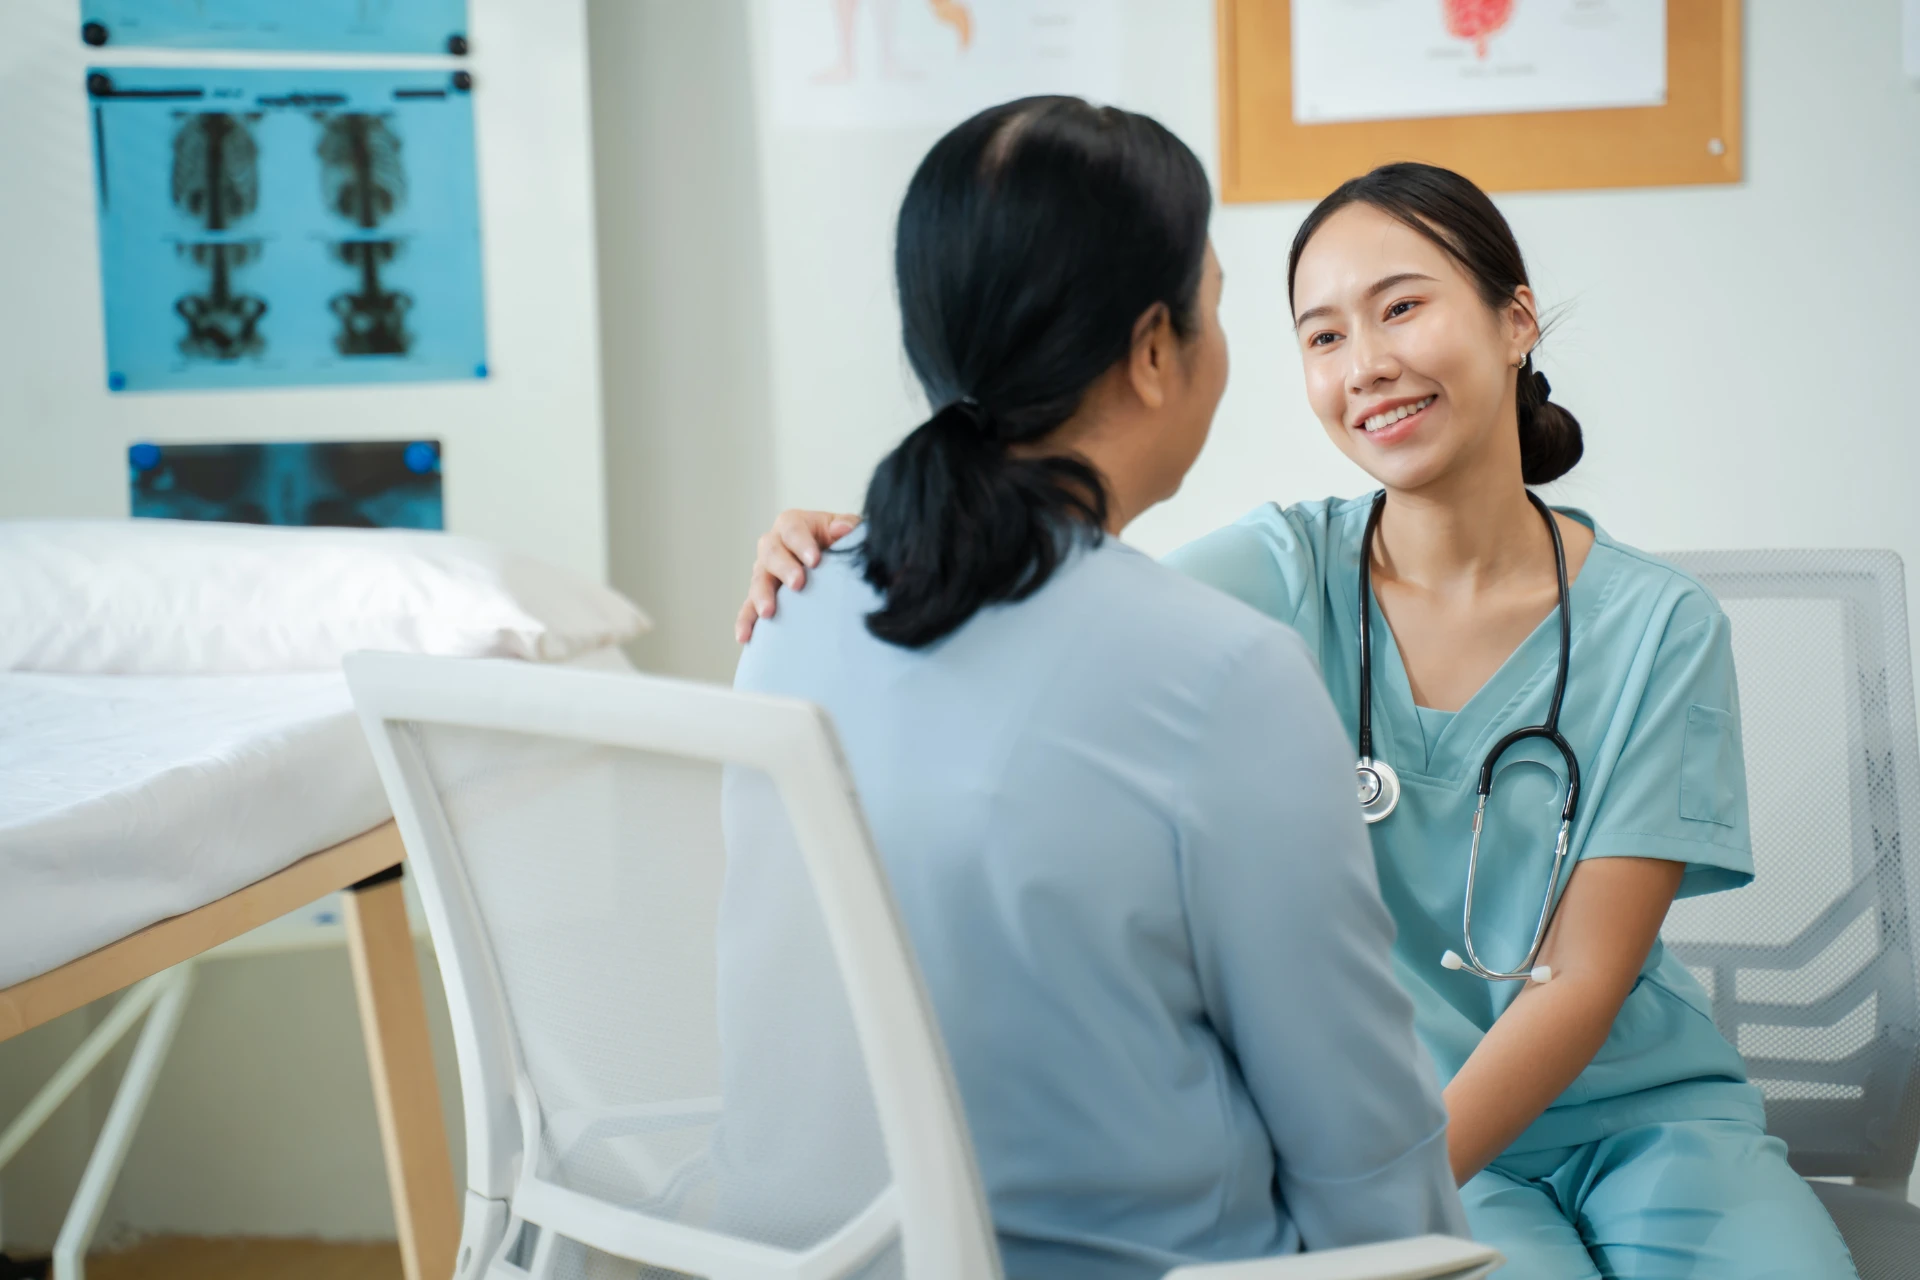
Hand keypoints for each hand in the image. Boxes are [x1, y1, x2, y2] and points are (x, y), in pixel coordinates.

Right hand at [734, 510, 861, 642]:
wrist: (836, 568)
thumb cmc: (842, 544)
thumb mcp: (849, 531)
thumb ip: (849, 527)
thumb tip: (843, 529)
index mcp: (794, 524)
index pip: (792, 529)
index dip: (801, 543)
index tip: (814, 560)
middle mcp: (775, 544)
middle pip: (771, 552)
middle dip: (783, 568)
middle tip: (798, 584)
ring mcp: (765, 571)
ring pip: (757, 579)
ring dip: (761, 596)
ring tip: (769, 612)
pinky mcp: (760, 596)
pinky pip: (748, 608)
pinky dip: (745, 621)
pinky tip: (745, 636)